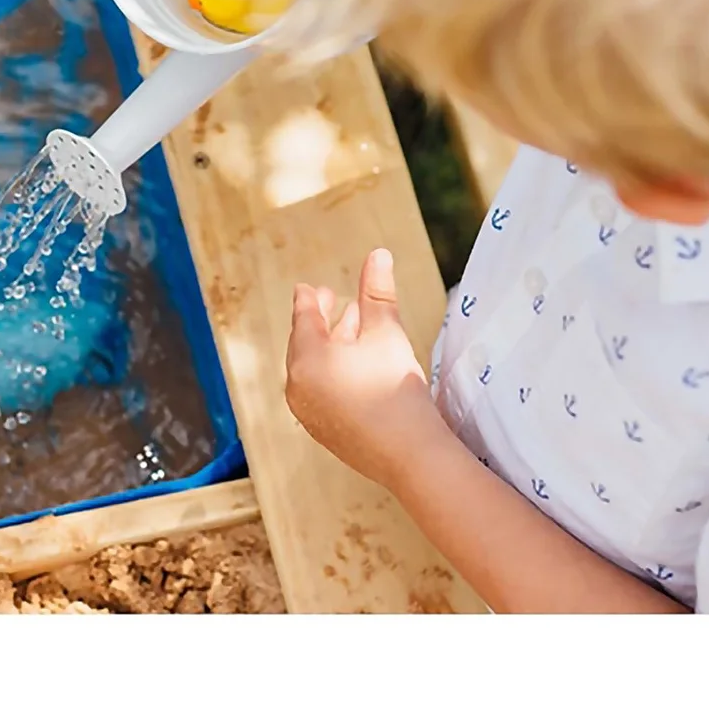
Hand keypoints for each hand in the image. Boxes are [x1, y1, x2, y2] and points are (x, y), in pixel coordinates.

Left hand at [284, 248, 438, 489]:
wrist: (410, 454)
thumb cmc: (396, 388)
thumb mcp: (386, 333)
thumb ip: (377, 292)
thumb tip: (378, 253)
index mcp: (306, 360)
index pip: (303, 320)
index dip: (309, 300)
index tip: (308, 288)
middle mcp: (298, 387)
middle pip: (304, 344)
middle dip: (319, 321)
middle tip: (327, 300)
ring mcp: (309, 413)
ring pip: (313, 369)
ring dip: (329, 345)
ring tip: (348, 328)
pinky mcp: (324, 432)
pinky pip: (320, 392)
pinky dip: (332, 372)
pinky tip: (354, 367)